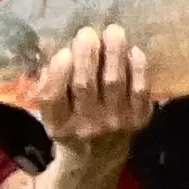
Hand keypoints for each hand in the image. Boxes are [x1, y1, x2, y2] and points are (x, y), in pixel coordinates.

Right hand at [30, 24, 157, 144]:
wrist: (99, 157)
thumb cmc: (71, 125)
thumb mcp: (51, 114)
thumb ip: (48, 87)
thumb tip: (54, 52)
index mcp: (58, 125)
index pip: (54, 98)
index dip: (59, 73)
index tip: (63, 52)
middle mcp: (86, 126)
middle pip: (85, 86)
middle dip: (87, 56)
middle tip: (88, 32)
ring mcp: (115, 123)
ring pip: (114, 82)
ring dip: (114, 53)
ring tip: (114, 31)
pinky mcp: (139, 119)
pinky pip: (140, 89)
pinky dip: (138, 68)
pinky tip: (134, 50)